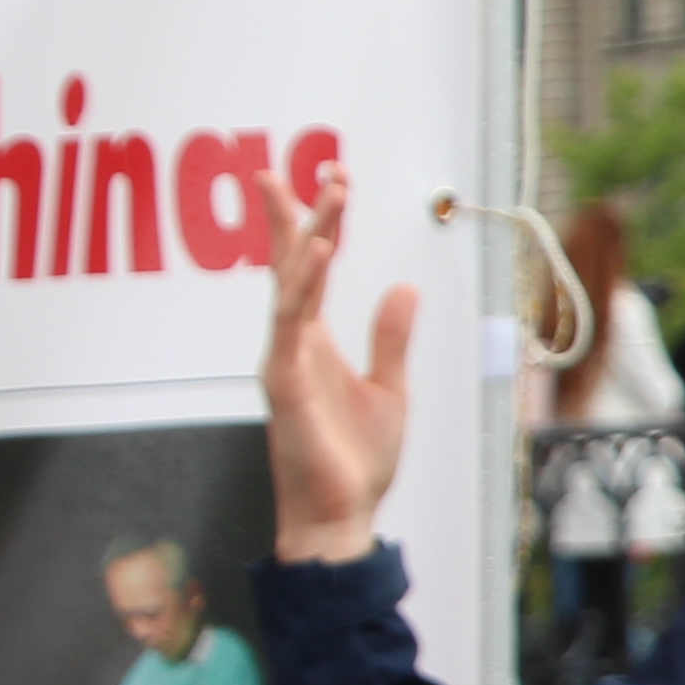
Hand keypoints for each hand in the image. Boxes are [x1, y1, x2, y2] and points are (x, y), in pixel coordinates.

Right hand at [260, 163, 414, 563]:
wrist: (342, 514)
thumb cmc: (357, 460)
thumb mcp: (390, 388)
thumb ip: (391, 336)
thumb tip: (402, 286)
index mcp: (311, 342)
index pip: (306, 271)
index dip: (313, 225)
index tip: (327, 182)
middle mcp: (291, 344)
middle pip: (291, 265)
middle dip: (300, 215)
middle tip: (315, 169)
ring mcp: (283, 360)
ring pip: (291, 284)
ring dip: (310, 236)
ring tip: (331, 196)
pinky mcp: (284, 382)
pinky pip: (290, 323)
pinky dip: (303, 285)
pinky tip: (320, 253)